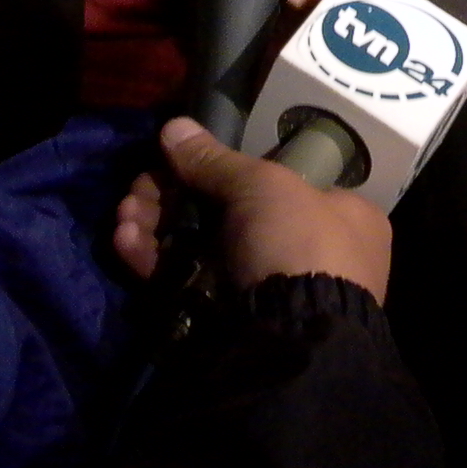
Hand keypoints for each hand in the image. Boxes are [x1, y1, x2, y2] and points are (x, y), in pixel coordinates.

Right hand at [112, 117, 393, 300]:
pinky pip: (188, 283)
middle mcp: (310, 250)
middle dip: (174, 196)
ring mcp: (268, 288)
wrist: (294, 340)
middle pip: (227, 211)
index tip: (182, 160)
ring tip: (125, 214)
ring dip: (156, 224)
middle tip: (140, 188)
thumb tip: (174, 127)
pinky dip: (156, 260)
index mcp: (342, 214)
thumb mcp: (262, 185)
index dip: (225, 168)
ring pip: (201, 246)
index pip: (277, 180)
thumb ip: (214, 159)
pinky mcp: (231, 321)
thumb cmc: (297, 242)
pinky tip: (124, 242)